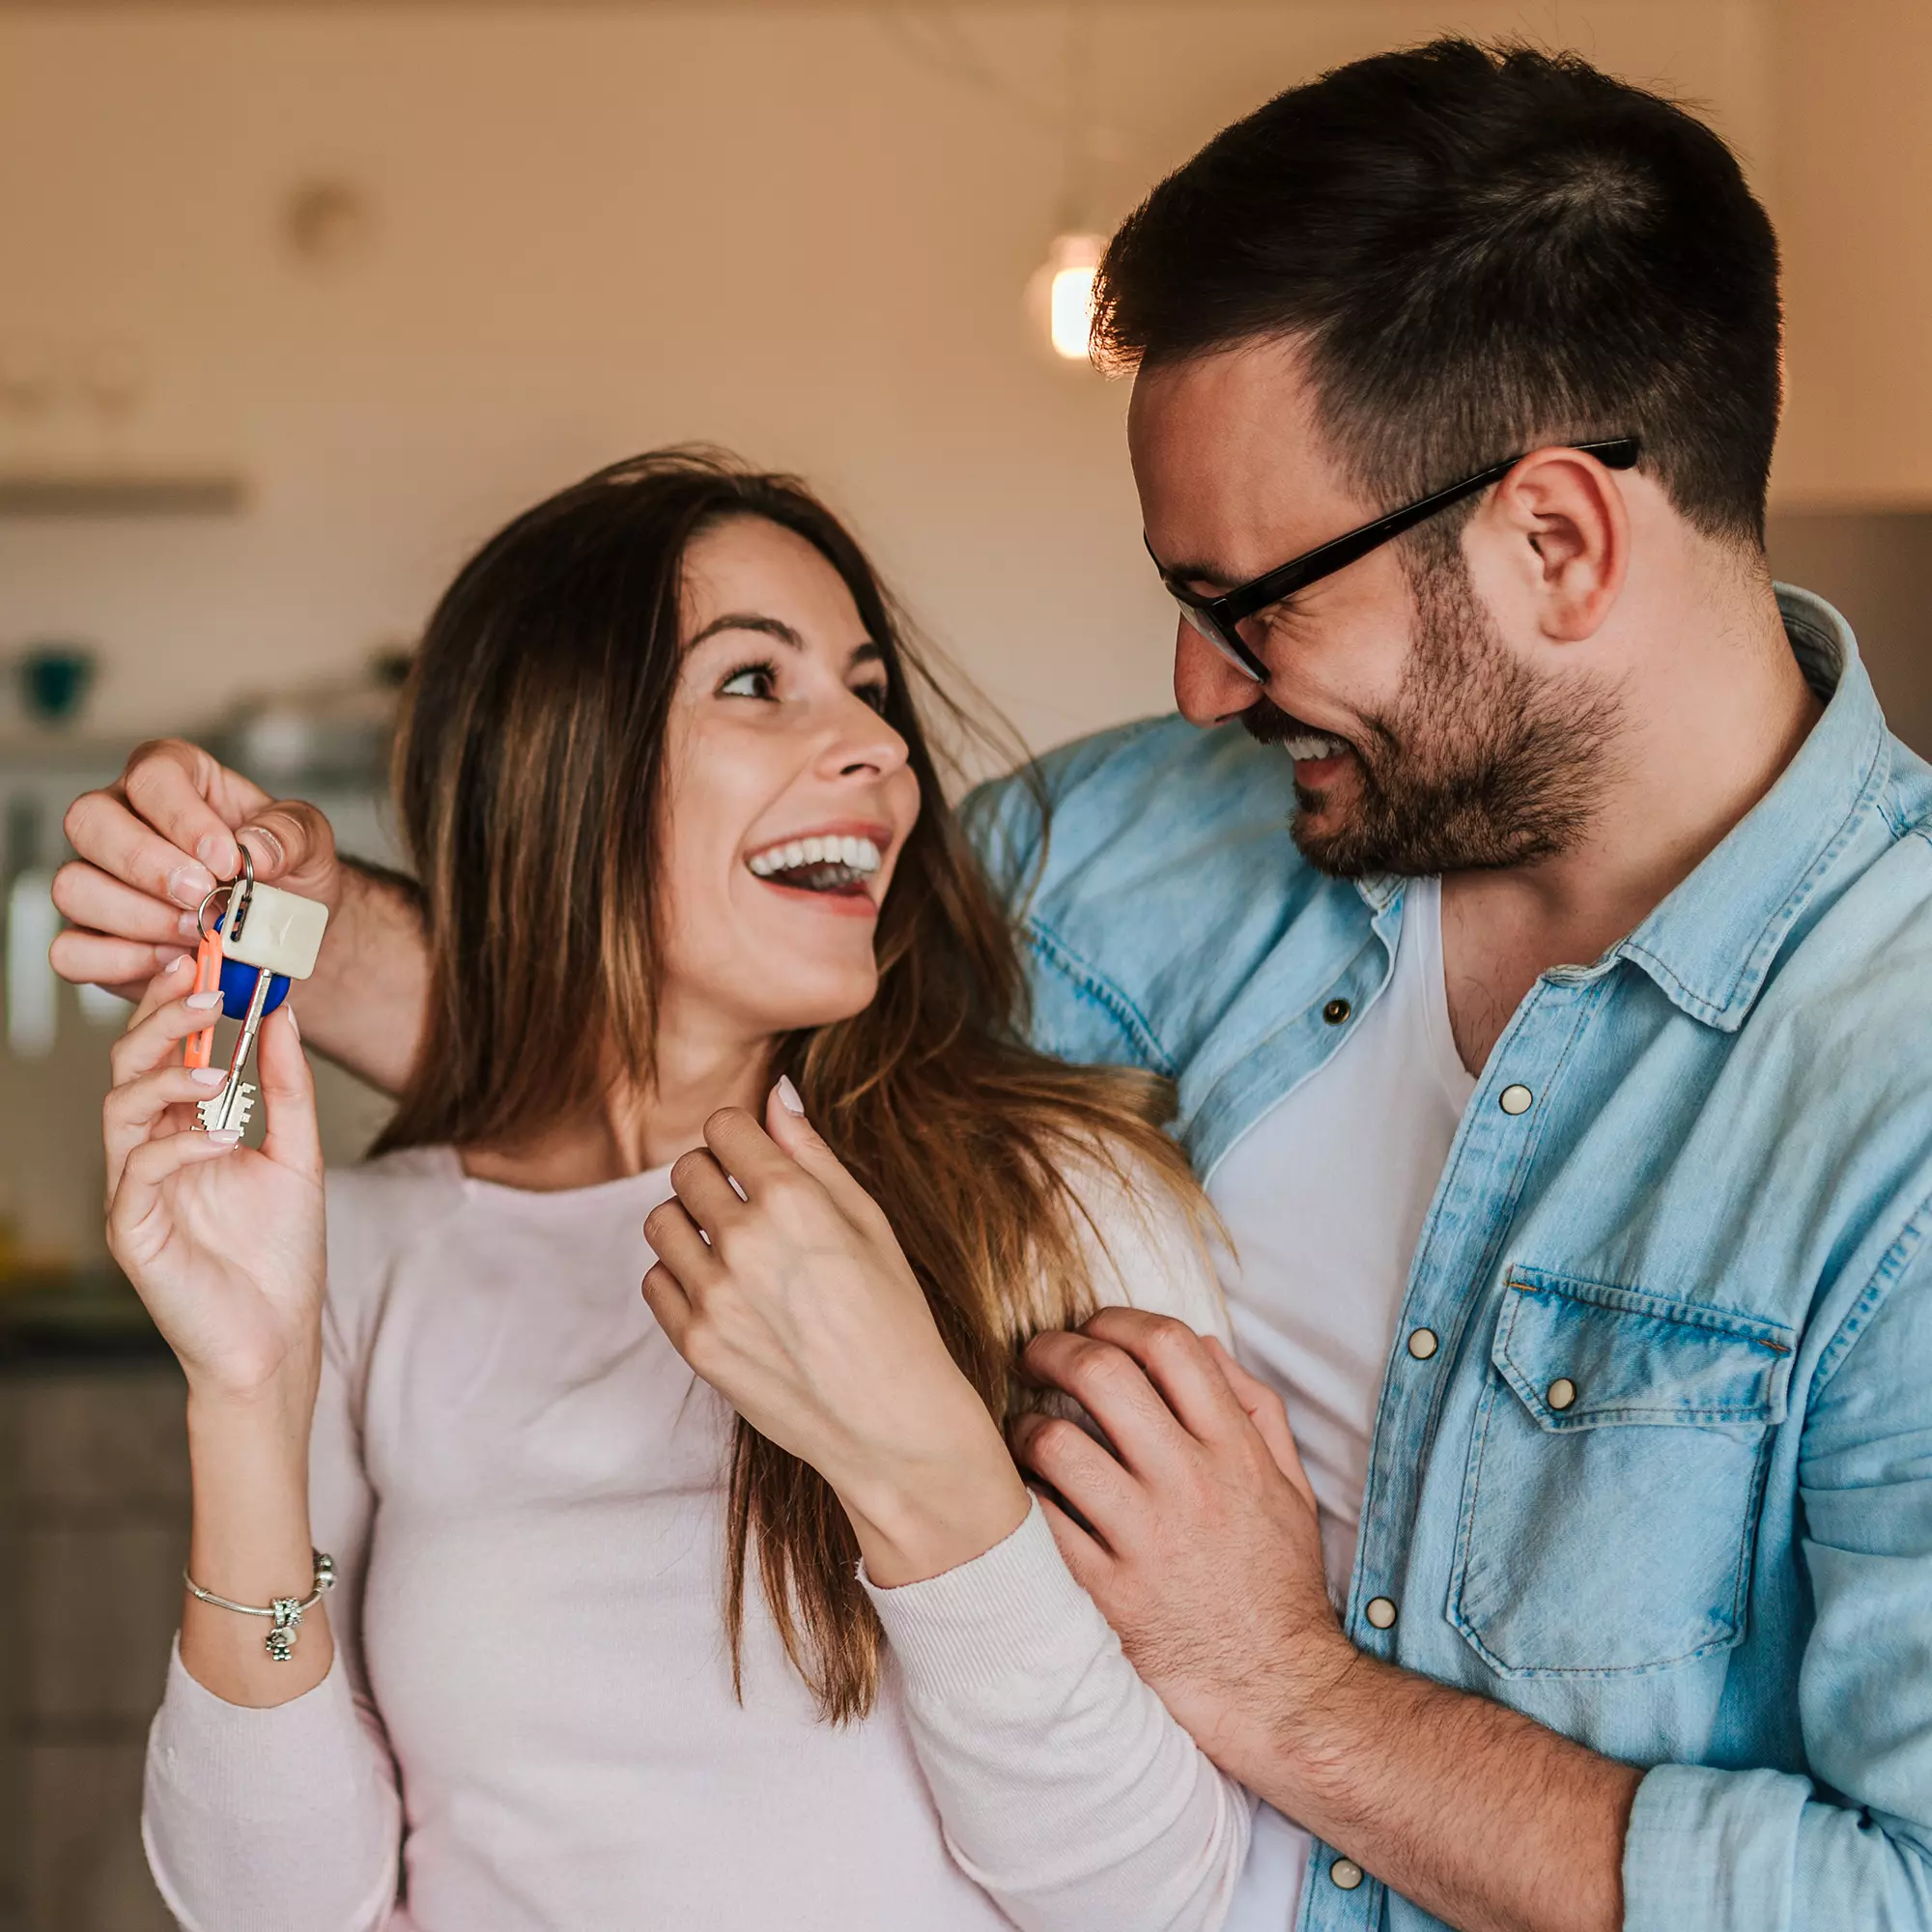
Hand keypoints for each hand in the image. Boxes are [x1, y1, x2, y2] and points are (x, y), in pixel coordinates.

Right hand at [54, 737, 342, 1000]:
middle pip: (88, 821)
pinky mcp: (93, 936)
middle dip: (148, 865)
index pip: (152, 775)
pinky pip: (71, 951)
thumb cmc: (288, 875)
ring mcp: (98, 878)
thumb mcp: (310, 844)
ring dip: (139, 917)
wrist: (285, 935)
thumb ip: (289, 835)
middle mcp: (122, 820)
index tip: (227, 859)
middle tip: (202, 897)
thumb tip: (254, 850)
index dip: (184, 818)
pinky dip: (120, 962)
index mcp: (175, 779)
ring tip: (199, 932)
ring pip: (74, 887)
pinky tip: (173, 961)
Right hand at [104, 958, 326, 1405]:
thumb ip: (287, 1088)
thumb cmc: (280, 1252)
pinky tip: (224, 1139)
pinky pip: (140, 1172)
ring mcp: (135, 1190)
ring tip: (216, 1070)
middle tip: (203, 988)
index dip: (174, 1004)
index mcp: (182, 1130)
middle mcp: (149, 1152)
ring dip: (168, 1078)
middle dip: (162, 1021)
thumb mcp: (296, 1155)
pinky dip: (181, 1146)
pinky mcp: (133, 1230)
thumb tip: (282, 1014)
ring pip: (121, 1110)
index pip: (163, 1052)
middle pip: (130, 1067)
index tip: (203, 958)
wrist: (275, 1335)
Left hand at [642, 1084, 1028, 1584]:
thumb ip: (813, 1152)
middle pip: (687, 1169)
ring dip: (690, 1226)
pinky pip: (655, 1280)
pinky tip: (726, 1294)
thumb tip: (776, 1091)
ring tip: (733, 1252)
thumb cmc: (893, 1315)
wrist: (890, 1422)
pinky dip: (681, 1279)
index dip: (742, 1140)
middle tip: (750, 1212)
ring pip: (660, 1221)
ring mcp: (714, 1295)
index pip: (724, 1127)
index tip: (757, 1163)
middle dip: (715, 1179)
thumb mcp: (869, 1221)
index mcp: (794, 1200)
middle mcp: (746, 1241)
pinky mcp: (694, 1343)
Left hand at [1011, 1308, 1352, 1779]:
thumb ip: (1255, 1411)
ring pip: (1056, 1444)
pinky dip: (1018, 1501)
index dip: (1117, 1320)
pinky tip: (1018, 1500)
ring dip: (1023, 1428)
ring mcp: (1144, 1540)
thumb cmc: (1277, 1587)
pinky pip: (1039, 1524)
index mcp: (1234, 1452)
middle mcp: (1189, 1484)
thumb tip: (1204, 1345)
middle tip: (1033, 1357)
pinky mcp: (1105, 1594)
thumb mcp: (1291, 1490)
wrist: (1278, 1693)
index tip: (1091, 1328)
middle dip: (1053, 1350)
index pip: (1169, 1345)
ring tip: (1021, 1435)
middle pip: (1102, 1374)